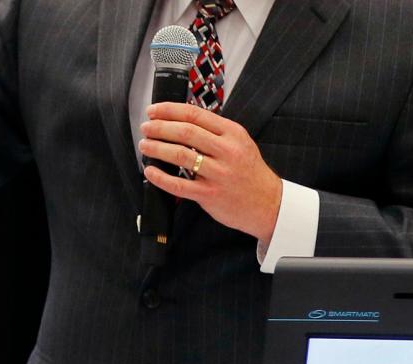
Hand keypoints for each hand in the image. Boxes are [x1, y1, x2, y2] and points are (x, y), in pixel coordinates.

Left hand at [139, 102, 282, 243]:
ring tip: (145, 146)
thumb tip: (182, 120)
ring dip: (157, 148)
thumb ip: (216, 132)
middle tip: (145, 128)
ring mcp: (218, 174)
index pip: (195, 114)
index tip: (153, 111)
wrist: (268, 204)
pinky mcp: (209, 195)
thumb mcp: (240, 143)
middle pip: (185, 132)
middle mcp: (226, 151)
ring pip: (180, 155)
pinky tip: (150, 172)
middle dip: (159, 127)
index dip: (169, 110)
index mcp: (232, 133)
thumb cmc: (249, 173)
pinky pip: (178, 185)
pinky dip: (160, 177)